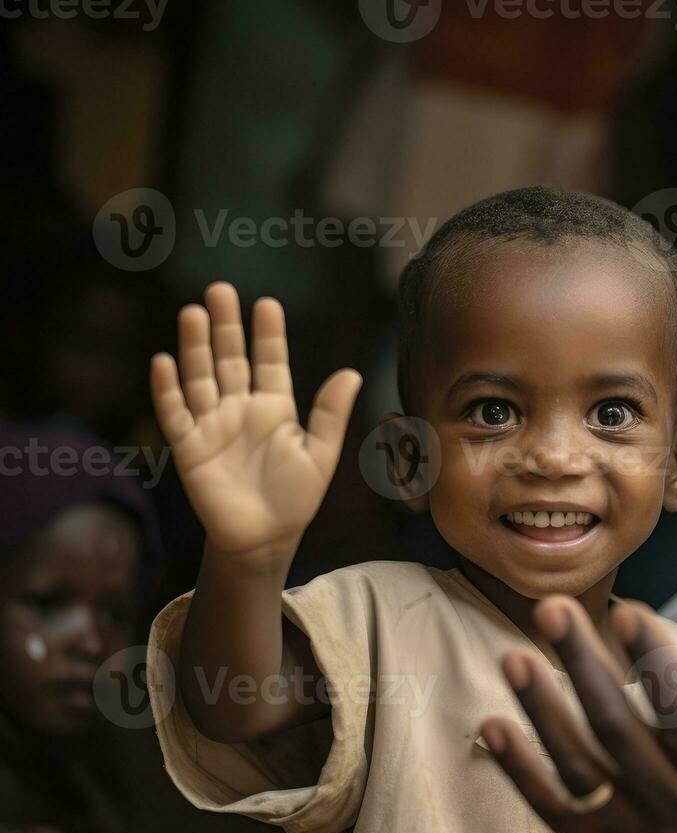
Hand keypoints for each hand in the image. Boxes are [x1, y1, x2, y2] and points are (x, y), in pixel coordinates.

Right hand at [150, 282, 361, 559]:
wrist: (265, 539)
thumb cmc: (295, 497)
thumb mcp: (321, 454)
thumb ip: (331, 414)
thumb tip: (353, 373)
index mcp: (275, 407)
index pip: (270, 361)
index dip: (268, 334)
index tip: (266, 303)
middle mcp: (241, 408)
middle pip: (230, 359)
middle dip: (226, 326)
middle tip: (220, 290)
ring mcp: (213, 425)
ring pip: (201, 377)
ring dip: (196, 347)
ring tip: (193, 313)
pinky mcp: (190, 447)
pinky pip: (176, 413)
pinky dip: (168, 389)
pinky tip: (164, 362)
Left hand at [479, 598, 676, 832]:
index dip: (653, 658)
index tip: (625, 610)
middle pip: (620, 729)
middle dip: (581, 665)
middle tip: (550, 609)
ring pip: (581, 768)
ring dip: (542, 710)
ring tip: (514, 656)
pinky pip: (560, 816)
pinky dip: (523, 774)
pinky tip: (495, 728)